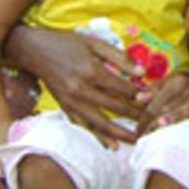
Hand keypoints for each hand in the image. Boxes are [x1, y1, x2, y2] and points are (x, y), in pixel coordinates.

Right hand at [14, 28, 143, 146]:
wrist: (34, 51)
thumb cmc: (66, 43)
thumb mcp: (94, 43)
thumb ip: (118, 57)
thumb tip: (142, 71)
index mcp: (91, 71)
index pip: (122, 88)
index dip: (140, 95)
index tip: (153, 99)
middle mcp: (82, 90)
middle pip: (114, 107)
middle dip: (135, 116)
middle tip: (151, 124)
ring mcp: (72, 102)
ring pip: (100, 122)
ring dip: (119, 134)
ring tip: (136, 141)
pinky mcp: (65, 108)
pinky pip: (84, 126)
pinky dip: (98, 137)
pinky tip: (111, 146)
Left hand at [138, 72, 188, 131]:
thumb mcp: (172, 80)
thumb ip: (155, 90)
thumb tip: (138, 99)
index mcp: (178, 83)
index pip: (156, 103)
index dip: (144, 119)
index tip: (136, 133)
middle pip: (168, 108)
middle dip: (153, 124)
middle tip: (141, 139)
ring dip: (177, 116)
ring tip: (162, 124)